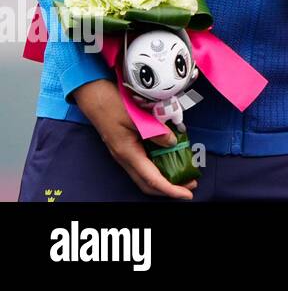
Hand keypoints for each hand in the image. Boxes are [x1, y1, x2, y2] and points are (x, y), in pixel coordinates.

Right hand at [72, 79, 196, 198]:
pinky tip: (170, 159)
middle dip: (170, 189)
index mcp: (128, 153)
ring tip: (184, 174)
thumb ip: (156, 132)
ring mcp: (124, 154)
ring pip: (145, 175)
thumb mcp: (137, 117)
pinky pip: (143, 164)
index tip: (187, 195)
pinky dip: (158, 167)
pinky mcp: (126, 147)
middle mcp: (125, 158)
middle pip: (148, 183)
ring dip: (164, 179)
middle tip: (190, 186)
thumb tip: (172, 143)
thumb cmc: (113, 104)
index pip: (152, 179)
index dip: (170, 190)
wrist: (94, 96)